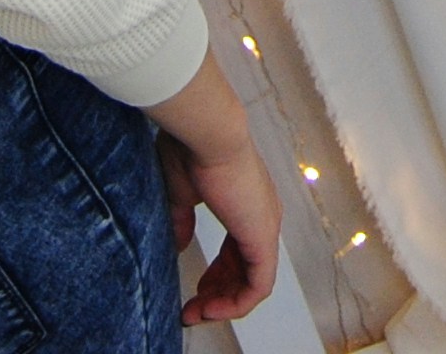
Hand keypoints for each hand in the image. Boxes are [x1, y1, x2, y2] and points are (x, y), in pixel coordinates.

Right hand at [162, 131, 281, 323]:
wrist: (208, 131)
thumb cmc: (192, 148)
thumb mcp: (182, 192)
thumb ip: (183, 219)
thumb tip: (180, 244)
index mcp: (245, 203)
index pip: (236, 251)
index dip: (216, 275)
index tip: (193, 289)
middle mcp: (262, 216)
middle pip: (245, 270)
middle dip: (218, 294)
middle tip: (192, 309)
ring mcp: (265, 227)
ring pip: (253, 282)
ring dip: (225, 303)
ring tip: (198, 314)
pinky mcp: (262, 237)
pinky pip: (259, 284)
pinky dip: (237, 303)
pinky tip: (213, 309)